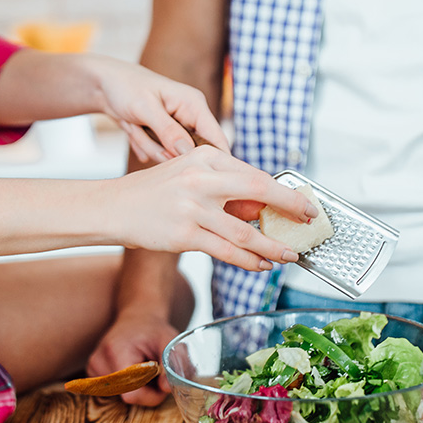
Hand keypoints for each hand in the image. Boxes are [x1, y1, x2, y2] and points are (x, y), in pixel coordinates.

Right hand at [87, 309, 178, 406]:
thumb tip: (167, 388)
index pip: (130, 393)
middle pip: (125, 396)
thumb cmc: (153, 330)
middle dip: (146, 392)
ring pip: (119, 395)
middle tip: (156, 373)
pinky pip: (112, 391)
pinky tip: (132, 370)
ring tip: (143, 368)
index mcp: (116, 351)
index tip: (162, 384)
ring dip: (137, 389)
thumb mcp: (168, 342)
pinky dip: (126, 386)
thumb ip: (171, 365)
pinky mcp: (92, 371)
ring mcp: (93, 366)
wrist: (136, 318)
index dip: (150, 395)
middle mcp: (98, 360)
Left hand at [88, 55, 229, 163]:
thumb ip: (168, 131)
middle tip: (143, 132)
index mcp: (194, 104)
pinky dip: (143, 145)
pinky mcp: (164, 136)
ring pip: (170, 154)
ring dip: (148, 144)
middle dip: (164, 149)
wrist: (104, 84)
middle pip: (191, 152)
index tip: (199, 175)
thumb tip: (188, 152)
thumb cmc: (125, 87)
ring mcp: (177, 127)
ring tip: (134, 125)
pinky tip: (133, 129)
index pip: (217, 138)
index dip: (215, 160)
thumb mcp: (145, 108)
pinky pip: (158, 153)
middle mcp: (190, 116)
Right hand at [105, 146, 318, 271]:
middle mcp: (201, 178)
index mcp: (205, 157)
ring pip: (245, 231)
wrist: (113, 207)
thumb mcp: (190, 177)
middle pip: (260, 190)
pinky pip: (226, 251)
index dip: (284, 191)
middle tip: (309, 221)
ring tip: (289, 255)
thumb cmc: (154, 193)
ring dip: (273, 246)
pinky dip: (249, 261)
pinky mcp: (184, 234)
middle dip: (291, 208)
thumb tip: (263, 208)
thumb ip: (224, 189)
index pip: (255, 174)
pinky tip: (262, 265)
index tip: (303, 203)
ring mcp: (192, 207)